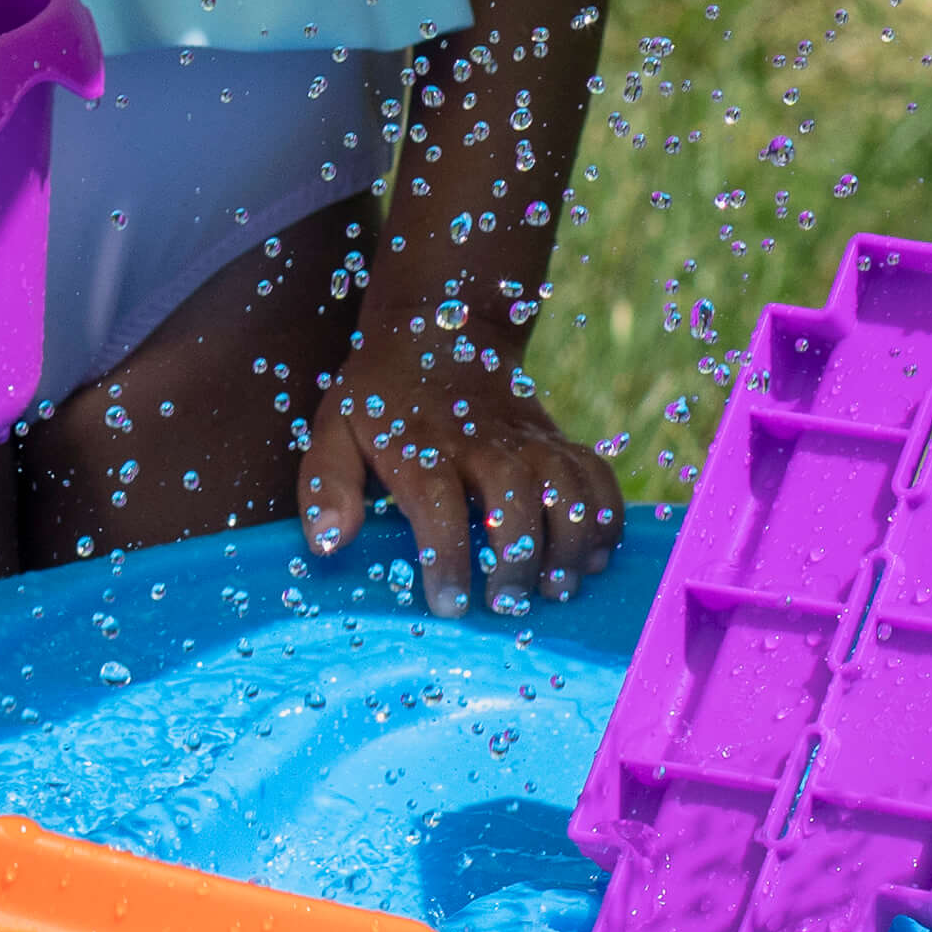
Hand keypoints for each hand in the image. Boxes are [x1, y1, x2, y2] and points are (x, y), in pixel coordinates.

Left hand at [302, 316, 622, 618]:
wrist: (439, 327)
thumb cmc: (379, 398)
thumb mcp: (334, 428)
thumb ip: (325, 483)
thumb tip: (328, 542)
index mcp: (420, 444)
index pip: (436, 500)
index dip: (446, 556)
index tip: (449, 604)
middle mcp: (479, 439)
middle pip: (513, 492)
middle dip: (518, 553)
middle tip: (507, 603)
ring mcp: (525, 437)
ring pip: (564, 483)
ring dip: (570, 540)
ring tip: (557, 588)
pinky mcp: (556, 438)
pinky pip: (596, 472)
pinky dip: (606, 513)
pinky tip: (597, 555)